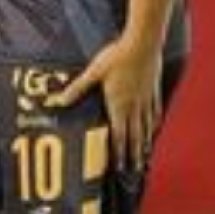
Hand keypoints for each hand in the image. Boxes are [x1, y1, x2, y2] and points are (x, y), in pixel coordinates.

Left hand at [48, 35, 162, 171]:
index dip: (118, 153)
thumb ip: (77, 89)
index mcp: (119, 105)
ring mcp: (146, 100)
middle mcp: (134, 107)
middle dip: (133, 154)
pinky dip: (154, 124)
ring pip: (147, 127)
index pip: (118, 136)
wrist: (143, 44)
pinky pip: (155, 113)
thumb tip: (58, 101)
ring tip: (145, 154)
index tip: (120, 167)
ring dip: (145, 142)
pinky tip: (155, 127)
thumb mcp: (93, 72)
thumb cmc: (116, 57)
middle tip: (134, 169)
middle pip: (135, 136)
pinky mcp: (154, 90)